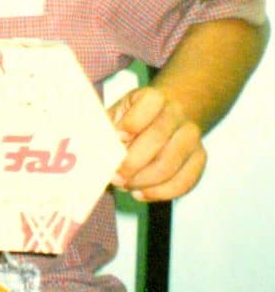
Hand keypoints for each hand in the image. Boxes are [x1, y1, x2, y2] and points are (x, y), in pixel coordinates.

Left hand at [108, 85, 206, 201]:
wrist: (171, 114)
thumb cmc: (134, 118)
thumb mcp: (117, 114)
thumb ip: (105, 129)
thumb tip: (92, 152)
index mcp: (154, 98)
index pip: (149, 104)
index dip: (132, 123)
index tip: (117, 137)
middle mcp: (176, 114)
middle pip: (157, 138)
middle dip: (132, 162)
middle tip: (114, 176)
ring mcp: (191, 137)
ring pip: (170, 164)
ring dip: (143, 181)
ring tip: (124, 185)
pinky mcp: (198, 158)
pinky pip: (184, 182)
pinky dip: (160, 193)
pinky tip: (140, 193)